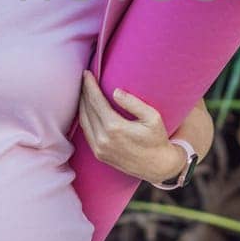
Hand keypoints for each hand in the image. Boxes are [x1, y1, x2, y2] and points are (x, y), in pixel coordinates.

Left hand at [77, 69, 181, 183]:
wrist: (157, 166)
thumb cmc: (157, 139)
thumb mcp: (152, 118)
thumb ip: (133, 103)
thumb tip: (115, 92)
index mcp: (114, 128)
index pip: (96, 101)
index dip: (90, 85)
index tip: (86, 73)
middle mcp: (103, 139)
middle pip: (87, 109)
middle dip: (84, 92)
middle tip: (84, 78)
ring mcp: (99, 148)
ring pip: (83, 121)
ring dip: (82, 104)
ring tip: (84, 91)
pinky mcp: (99, 154)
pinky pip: (86, 132)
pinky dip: (84, 118)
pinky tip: (86, 109)